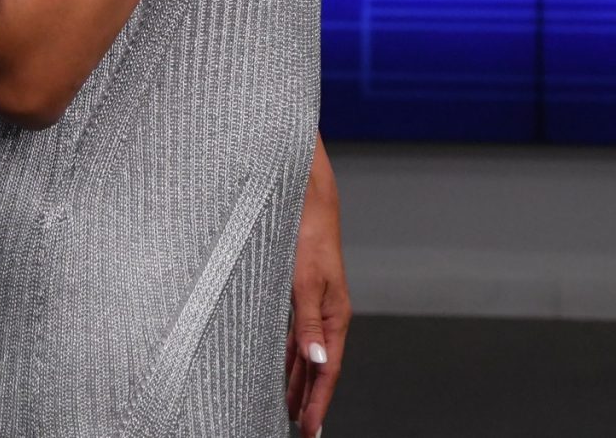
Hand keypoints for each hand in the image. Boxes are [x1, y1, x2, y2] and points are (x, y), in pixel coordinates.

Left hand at [285, 143, 347, 436]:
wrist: (306, 200)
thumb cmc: (308, 236)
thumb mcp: (305, 283)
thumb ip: (309, 323)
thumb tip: (317, 359)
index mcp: (335, 315)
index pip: (328, 369)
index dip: (318, 400)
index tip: (309, 429)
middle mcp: (327, 314)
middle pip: (318, 367)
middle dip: (308, 398)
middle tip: (298, 428)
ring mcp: (314, 305)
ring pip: (306, 353)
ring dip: (297, 381)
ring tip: (287, 408)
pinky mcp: (300, 294)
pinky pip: (296, 335)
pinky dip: (289, 356)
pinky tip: (280, 367)